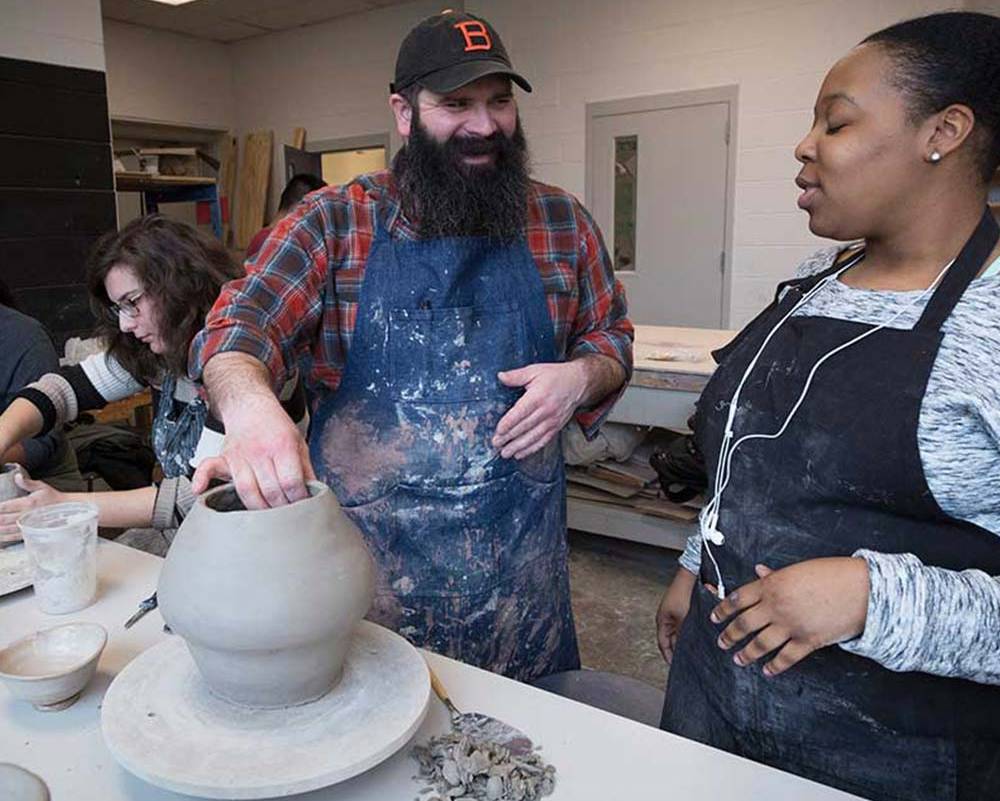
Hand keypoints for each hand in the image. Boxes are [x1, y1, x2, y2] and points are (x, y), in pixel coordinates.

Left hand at [0, 472, 64, 542]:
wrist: (67, 509)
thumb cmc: (53, 497)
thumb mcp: (41, 487)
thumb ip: (27, 483)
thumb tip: (17, 476)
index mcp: (28, 502)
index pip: (6, 506)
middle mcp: (27, 515)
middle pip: (4, 519)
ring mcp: (29, 525)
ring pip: (7, 529)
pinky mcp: (32, 532)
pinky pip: (16, 537)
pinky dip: (5, 537)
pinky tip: (0, 536)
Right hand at [191, 394, 314, 508]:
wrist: (250, 406)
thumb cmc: (276, 427)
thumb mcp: (299, 443)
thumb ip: (306, 469)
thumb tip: (315, 493)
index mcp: (283, 445)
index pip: (290, 481)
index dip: (298, 498)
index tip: (303, 506)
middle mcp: (260, 450)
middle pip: (270, 490)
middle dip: (281, 507)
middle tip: (288, 515)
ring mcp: (240, 455)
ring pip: (246, 489)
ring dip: (257, 508)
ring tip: (267, 516)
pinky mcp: (224, 457)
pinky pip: (209, 468)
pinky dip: (201, 479)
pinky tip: (199, 491)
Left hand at [492, 361, 587, 458]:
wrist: (579, 383)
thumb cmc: (555, 376)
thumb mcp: (535, 370)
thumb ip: (516, 376)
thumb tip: (500, 377)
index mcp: (538, 396)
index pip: (521, 412)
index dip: (509, 423)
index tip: (498, 430)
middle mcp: (546, 410)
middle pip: (524, 427)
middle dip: (509, 437)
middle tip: (496, 443)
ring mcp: (552, 420)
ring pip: (533, 437)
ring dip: (518, 446)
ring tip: (505, 453)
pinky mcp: (556, 427)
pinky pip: (543, 440)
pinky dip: (531, 449)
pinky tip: (520, 453)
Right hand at [656, 568, 695, 663]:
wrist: (693, 572)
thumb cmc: (685, 591)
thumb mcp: (685, 617)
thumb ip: (686, 633)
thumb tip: (690, 648)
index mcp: (663, 620)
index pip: (663, 644)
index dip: (669, 656)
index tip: (677, 666)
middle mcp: (669, 617)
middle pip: (674, 639)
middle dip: (682, 648)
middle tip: (691, 660)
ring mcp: (678, 612)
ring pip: (683, 632)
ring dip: (690, 638)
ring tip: (699, 648)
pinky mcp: (687, 607)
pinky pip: (690, 623)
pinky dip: (695, 628)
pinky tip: (705, 633)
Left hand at [712, 557, 869, 676]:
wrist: (861, 590)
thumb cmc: (830, 574)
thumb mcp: (797, 570)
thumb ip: (774, 576)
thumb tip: (758, 571)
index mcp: (771, 586)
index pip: (737, 599)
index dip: (722, 610)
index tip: (715, 618)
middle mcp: (776, 607)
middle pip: (744, 624)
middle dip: (729, 635)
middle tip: (721, 642)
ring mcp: (791, 626)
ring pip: (760, 644)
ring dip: (746, 653)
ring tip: (737, 658)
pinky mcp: (808, 642)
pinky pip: (785, 658)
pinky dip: (774, 666)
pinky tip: (766, 670)